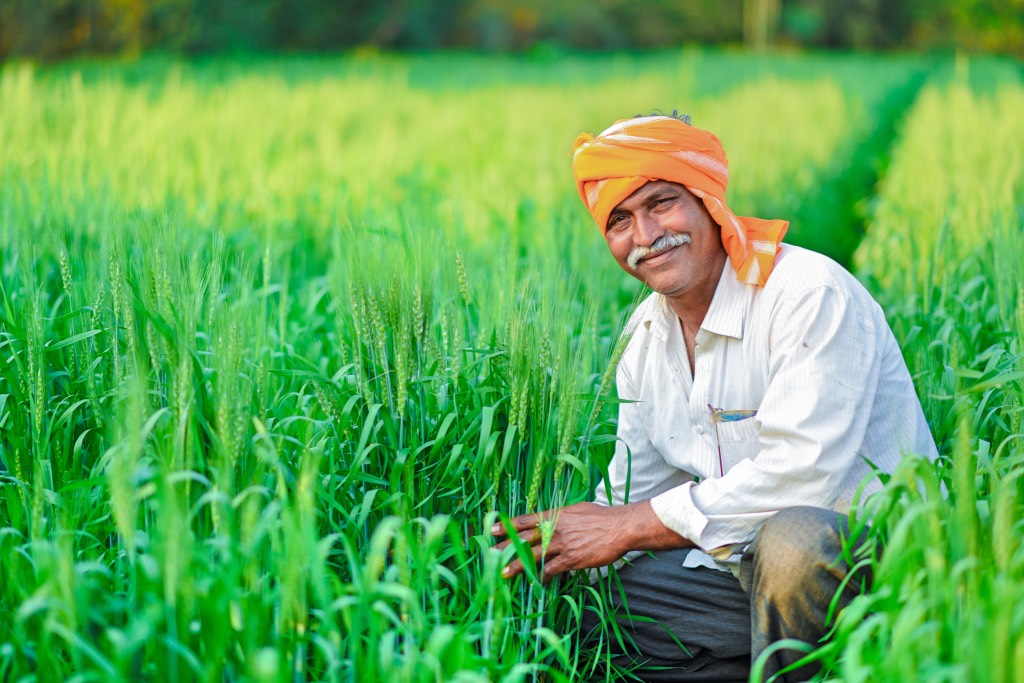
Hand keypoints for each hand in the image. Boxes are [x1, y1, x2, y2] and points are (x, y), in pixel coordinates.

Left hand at [491, 501, 690, 581]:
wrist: (619, 528)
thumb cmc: (601, 517)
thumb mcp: (577, 510)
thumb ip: (561, 516)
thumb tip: (551, 519)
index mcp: (554, 516)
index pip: (525, 520)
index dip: (508, 525)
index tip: (492, 529)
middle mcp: (554, 530)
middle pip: (524, 539)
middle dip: (505, 548)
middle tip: (489, 555)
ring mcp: (562, 545)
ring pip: (533, 557)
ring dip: (517, 566)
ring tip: (503, 574)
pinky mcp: (571, 559)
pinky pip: (552, 570)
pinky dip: (543, 577)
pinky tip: (538, 583)